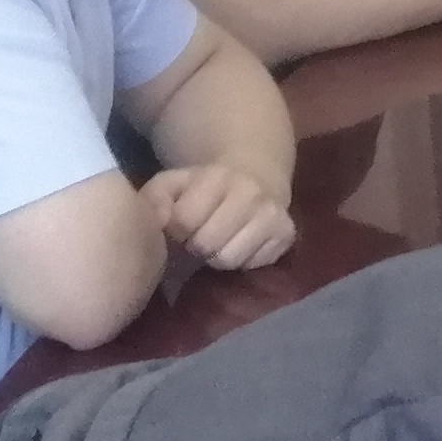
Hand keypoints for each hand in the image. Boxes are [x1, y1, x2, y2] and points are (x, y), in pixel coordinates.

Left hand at [143, 161, 295, 272]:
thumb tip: (158, 224)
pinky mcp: (287, 236)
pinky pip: (253, 265)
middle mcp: (251, 194)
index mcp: (218, 177)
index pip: (184, 221)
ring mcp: (273, 216)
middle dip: (197, 245)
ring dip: (218, 256)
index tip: (180, 227)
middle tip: (198, 237)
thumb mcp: (172, 183)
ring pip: (230, 259)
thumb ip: (155, 200)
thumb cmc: (204, 186)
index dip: (176, 229)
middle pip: (207, 244)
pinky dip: (242, 259)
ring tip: (218, 242)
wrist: (257, 175)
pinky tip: (239, 243)